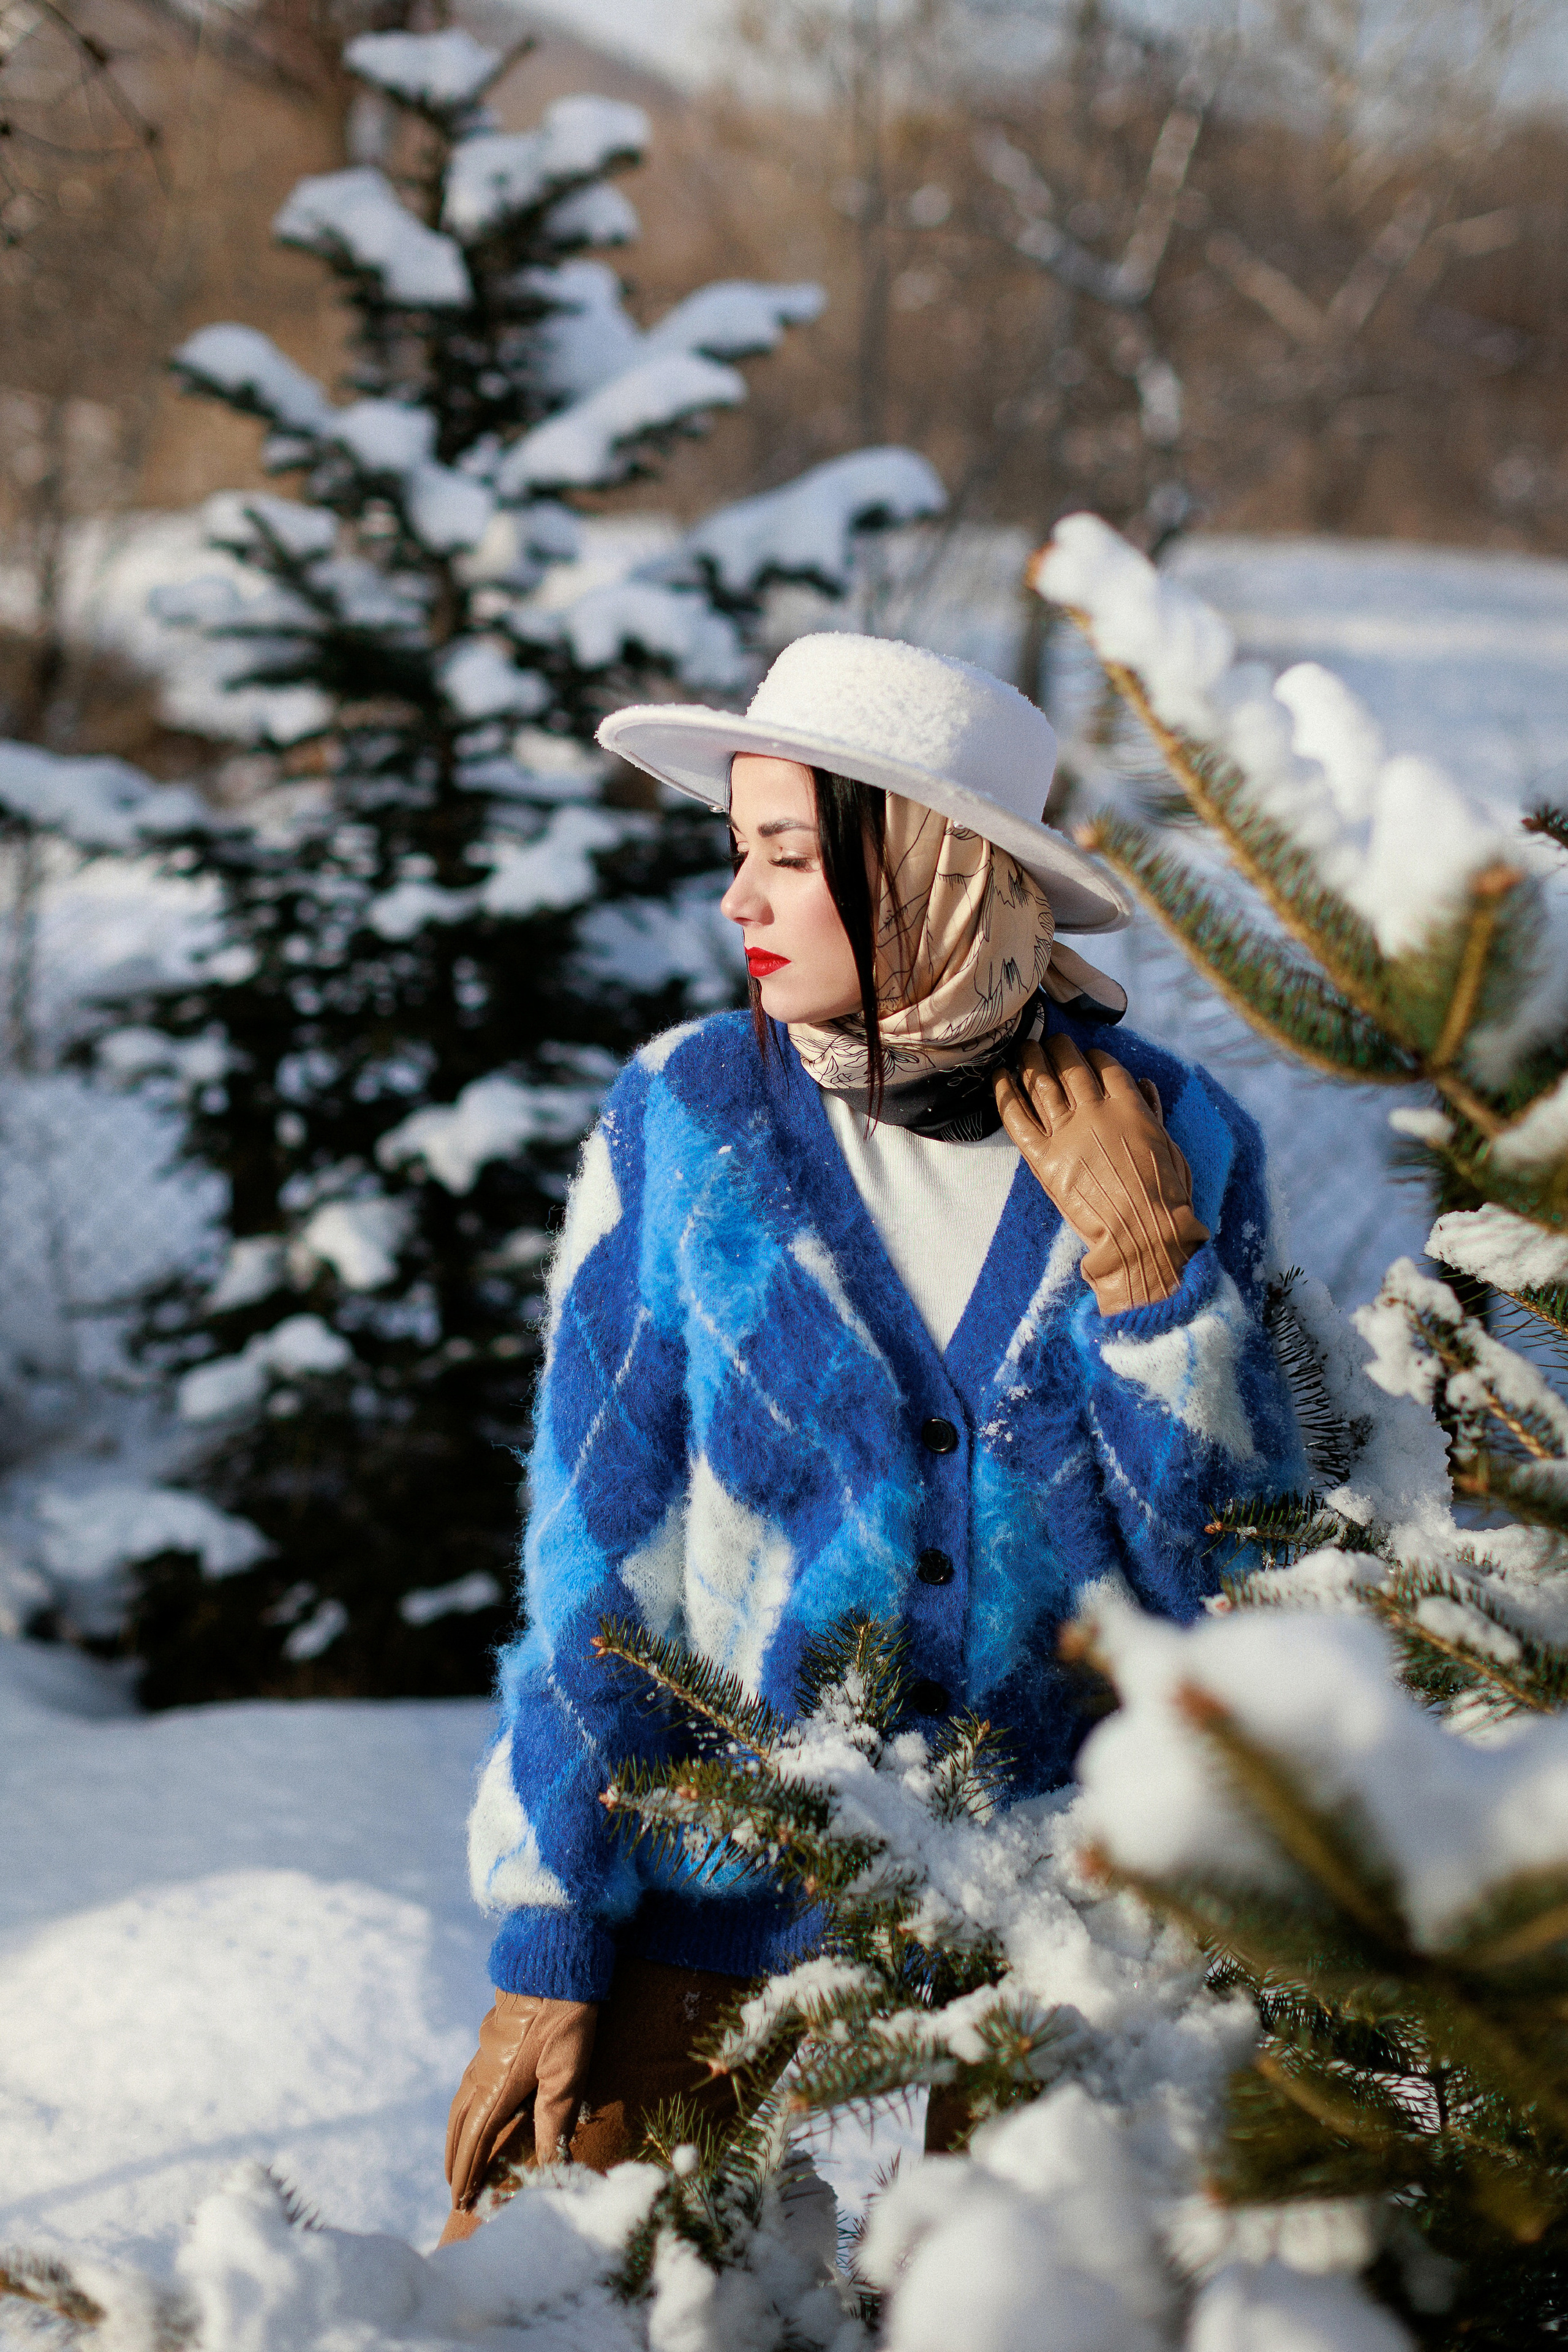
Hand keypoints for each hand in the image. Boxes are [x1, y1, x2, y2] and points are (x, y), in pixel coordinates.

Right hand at [444, 1991, 598, 2209]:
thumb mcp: (567, 2071)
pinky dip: (464, 2105)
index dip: (468, 2174)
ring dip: (456, 2134)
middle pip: (461, 2125)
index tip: (460, 2203)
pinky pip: (468, 2080)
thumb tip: (548, 2169)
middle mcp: (483, 2071)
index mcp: (498, 2086)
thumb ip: (554, 2121)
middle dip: (456, 2160)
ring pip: (461, 2101)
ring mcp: (484, 2051)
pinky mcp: (491, 2036)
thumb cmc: (566, 2015)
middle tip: (453, 2190)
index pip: (476, 2141)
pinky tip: (472, 2102)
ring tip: (455, 2157)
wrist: (552, 1957)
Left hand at [994, 1035, 1208, 1315]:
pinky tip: (999, 1074)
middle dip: (1060, 1049)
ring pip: (1043, 1084)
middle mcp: (1095, 1112)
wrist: (1142, 1234)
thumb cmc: (1166, 1198)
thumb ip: (1153, 1114)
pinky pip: (1017, 1117)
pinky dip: (1005, 1093)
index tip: (1089, 1053)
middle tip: (1050, 1038)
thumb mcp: (1170, 1149)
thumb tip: (1144, 1085)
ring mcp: (1067, 1133)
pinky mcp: (1043, 1158)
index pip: (1108, 1068)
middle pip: (1071, 1069)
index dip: (1096, 1056)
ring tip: (1025, 1045)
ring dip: (1032, 1060)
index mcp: (1129, 1108)